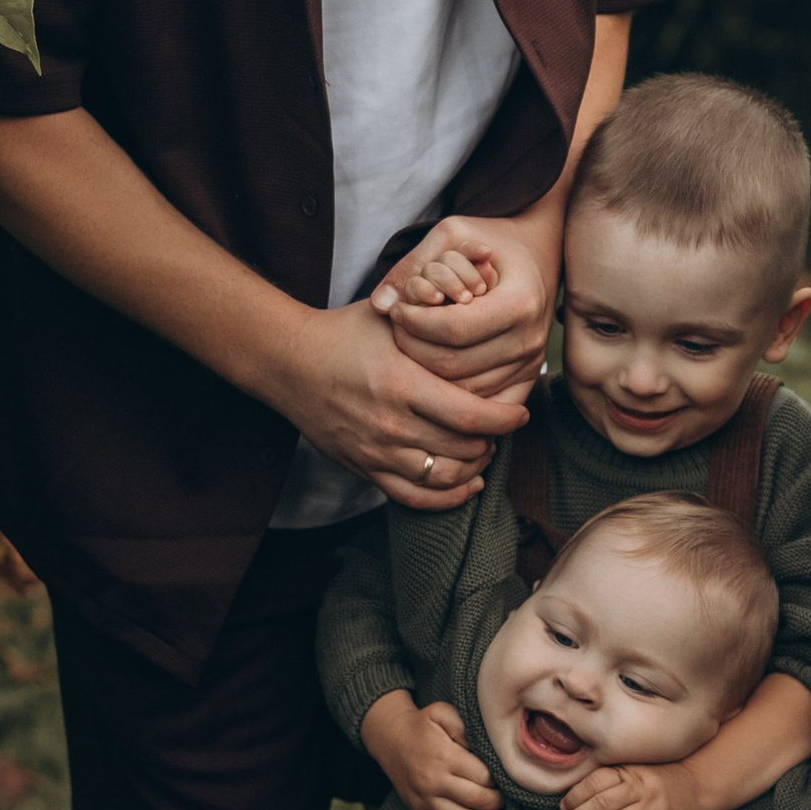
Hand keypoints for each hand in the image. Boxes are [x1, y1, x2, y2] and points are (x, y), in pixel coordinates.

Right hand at [272, 299, 518, 508]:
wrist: (289, 363)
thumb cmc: (345, 334)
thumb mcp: (392, 318)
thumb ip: (435, 323)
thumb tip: (486, 311)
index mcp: (401, 384)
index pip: (470, 415)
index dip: (505, 419)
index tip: (520, 413)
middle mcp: (390, 424)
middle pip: (463, 449)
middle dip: (493, 441)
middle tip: (502, 427)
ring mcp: (376, 452)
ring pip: (444, 477)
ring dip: (475, 468)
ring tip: (485, 450)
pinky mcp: (364, 469)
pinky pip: (414, 498)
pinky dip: (448, 498)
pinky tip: (467, 485)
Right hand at [362, 693, 507, 809]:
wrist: (389, 738)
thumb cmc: (421, 724)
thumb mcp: (442, 713)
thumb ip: (465, 726)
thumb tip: (486, 745)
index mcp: (444, 756)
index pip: (481, 776)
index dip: (499, 780)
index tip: (509, 780)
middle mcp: (433, 780)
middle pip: (473, 799)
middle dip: (497, 804)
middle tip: (511, 802)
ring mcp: (423, 798)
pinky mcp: (415, 808)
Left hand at [374, 211, 555, 395]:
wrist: (540, 250)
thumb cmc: (493, 238)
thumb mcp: (453, 232)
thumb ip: (413, 262)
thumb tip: (380, 304)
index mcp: (520, 302)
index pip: (453, 329)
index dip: (415, 323)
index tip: (397, 310)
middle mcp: (530, 339)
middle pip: (454, 365)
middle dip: (414, 348)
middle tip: (397, 328)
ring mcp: (531, 363)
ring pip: (462, 389)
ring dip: (427, 371)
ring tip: (412, 342)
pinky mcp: (526, 377)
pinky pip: (481, 400)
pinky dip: (451, 391)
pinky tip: (433, 368)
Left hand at [557, 762, 702, 809]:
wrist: (695, 787)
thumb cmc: (655, 780)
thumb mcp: (633, 771)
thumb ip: (608, 780)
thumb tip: (570, 798)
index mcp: (629, 772)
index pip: (596, 782)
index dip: (576, 796)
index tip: (562, 808)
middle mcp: (641, 788)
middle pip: (602, 804)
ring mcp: (654, 807)